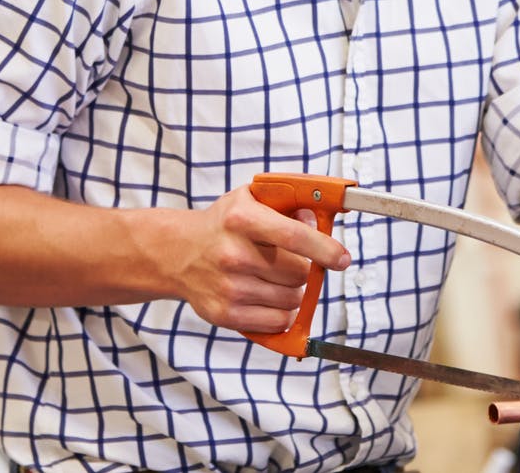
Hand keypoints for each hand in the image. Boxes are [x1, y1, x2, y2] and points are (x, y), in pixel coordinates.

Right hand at [168, 184, 351, 333]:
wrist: (178, 253)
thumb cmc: (224, 224)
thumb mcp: (251, 199)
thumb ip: (289, 203)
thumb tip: (322, 220)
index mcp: (241, 219)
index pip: (294, 236)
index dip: (325, 249)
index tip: (342, 259)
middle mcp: (233, 254)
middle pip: (298, 273)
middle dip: (305, 268)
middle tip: (291, 261)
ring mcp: (229, 287)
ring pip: (292, 299)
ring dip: (294, 290)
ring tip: (275, 277)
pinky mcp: (225, 314)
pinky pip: (277, 321)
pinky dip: (282, 312)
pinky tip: (268, 296)